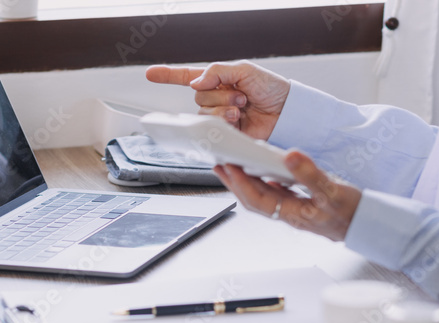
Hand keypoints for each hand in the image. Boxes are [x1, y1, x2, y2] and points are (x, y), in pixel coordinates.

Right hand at [146, 60, 290, 140]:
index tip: (150, 74)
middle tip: (241, 96)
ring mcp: (222, 118)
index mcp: (219, 82)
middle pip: (198, 98)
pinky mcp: (228, 135)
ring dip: (223, 109)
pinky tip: (237, 120)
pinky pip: (213, 130)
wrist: (289, 111)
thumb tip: (194, 83)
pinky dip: (223, 123)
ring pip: (204, 115)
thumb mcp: (244, 70)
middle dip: (219, 95)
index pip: (188, 77)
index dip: (168, 76)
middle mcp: (217, 100)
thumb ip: (216, 73)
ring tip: (243, 109)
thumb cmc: (272, 89)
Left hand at [214, 151, 361, 241]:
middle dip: (235, 183)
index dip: (240, 183)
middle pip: (254, 199)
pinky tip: (263, 172)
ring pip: (262, 197)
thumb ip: (310, 174)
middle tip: (219, 164)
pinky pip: (275, 194)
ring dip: (246, 182)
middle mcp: (290, 214)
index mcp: (294, 213)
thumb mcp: (333, 191)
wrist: (367, 226)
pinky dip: (264, 182)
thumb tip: (290, 156)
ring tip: (233, 166)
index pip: (258, 199)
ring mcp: (294, 211)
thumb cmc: (352, 213)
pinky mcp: (300, 205)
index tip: (228, 166)